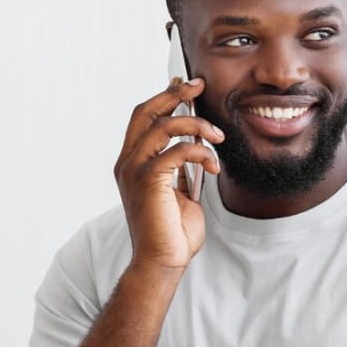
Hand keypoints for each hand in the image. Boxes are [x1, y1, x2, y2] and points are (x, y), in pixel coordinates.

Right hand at [113, 78, 224, 273]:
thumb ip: (182, 168)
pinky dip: (200, 153)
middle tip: (199, 86)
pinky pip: (177, 151)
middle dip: (174, 94)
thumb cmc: (173, 230)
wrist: (164, 260)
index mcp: (133, 162)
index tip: (188, 85)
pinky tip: (213, 166)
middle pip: (146, 111)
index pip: (143, 117)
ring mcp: (134, 171)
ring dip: (196, 125)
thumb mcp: (179, 191)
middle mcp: (128, 162)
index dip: (164, 97)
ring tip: (218, 136)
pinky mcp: (148, 181)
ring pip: (163, 126)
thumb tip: (199, 145)